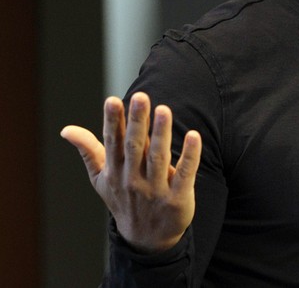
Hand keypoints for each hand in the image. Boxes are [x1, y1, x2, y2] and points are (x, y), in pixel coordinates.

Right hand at [60, 91, 200, 252]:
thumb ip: (88, 151)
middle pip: (135, 147)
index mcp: (116, 171)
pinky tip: (194, 136)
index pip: (113, 143)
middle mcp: (133, 179)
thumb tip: (66, 129)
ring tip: (164, 110)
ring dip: (161, 134)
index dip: (113, 122)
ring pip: (158, 158)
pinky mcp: (177, 198)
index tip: (112, 100)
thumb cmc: (123, 199)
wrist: (146, 239)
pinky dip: (190, 156)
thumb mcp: (101, 178)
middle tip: (141, 96)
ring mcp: (155, 189)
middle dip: (138, 122)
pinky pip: (185, 174)